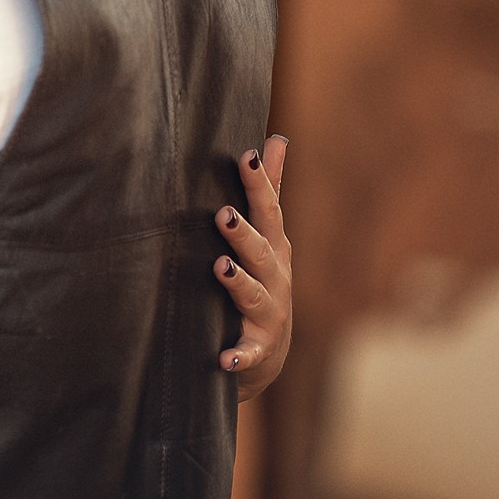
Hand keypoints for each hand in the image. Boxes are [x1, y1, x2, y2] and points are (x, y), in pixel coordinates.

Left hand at [215, 135, 291, 399]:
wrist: (267, 353)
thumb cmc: (262, 280)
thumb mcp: (268, 236)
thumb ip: (269, 190)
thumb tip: (277, 138)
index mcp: (273, 248)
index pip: (267, 211)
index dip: (259, 183)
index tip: (245, 154)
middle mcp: (276, 278)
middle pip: (261, 251)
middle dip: (243, 233)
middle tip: (222, 213)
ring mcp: (269, 315)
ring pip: (255, 297)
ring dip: (239, 283)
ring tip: (221, 268)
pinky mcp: (256, 350)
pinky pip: (248, 354)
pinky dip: (238, 356)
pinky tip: (223, 360)